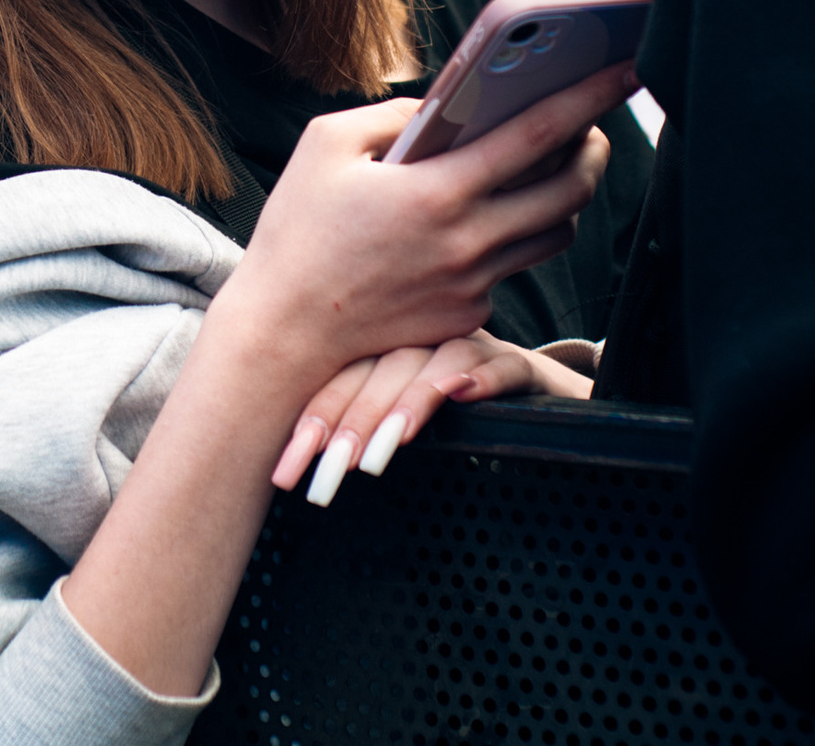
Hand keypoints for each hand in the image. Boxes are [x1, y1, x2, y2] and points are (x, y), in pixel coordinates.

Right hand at [213, 63, 630, 394]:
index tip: (624, 69)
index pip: (536, 134)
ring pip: (553, 235)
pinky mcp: (467, 318)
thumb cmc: (297, 232)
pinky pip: (510, 269)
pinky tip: (491, 219)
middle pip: (569, 190)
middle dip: (595, 150)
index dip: (588, 96)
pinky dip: (511, 237)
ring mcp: (473, 286)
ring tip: (555, 168)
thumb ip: (393, 117)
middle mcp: (468, 243)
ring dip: (565, 197)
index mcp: (438, 192)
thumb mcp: (327, 146)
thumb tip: (443, 108)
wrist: (283, 333)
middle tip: (596, 125)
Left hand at [271, 330, 592, 502]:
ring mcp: (472, 348)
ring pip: (435, 362)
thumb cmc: (448, 414)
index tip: (288, 471)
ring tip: (384, 452)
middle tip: (331, 475)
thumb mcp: (396, 418)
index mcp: (387, 348)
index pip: (342, 375)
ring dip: (408, 403)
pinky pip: (503, 364)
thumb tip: (300, 475)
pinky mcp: (517, 365)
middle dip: (351, 423)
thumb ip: (356, 431)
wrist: (526, 392)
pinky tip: (464, 398)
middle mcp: (425, 339)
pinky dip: (483, 379)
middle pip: (381, 367)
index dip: (313, 420)